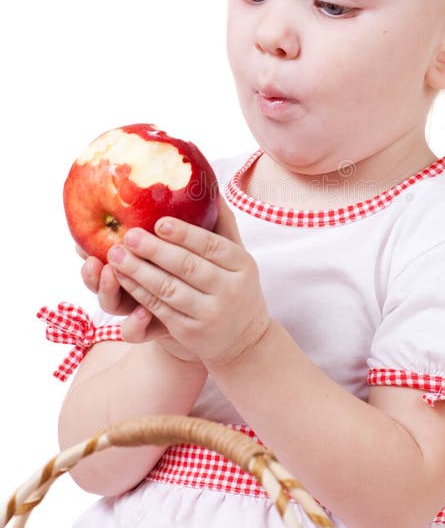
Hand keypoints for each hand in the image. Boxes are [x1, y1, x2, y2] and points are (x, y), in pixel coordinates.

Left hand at [103, 195, 272, 366]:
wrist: (244, 339)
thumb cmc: (236, 287)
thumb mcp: (239, 258)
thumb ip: (224, 226)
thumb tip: (210, 188)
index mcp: (243, 265)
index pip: (213, 246)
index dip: (185, 234)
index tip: (159, 221)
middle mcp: (230, 290)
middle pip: (188, 267)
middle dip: (155, 250)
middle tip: (129, 235)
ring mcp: (210, 314)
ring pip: (168, 289)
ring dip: (138, 271)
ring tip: (117, 254)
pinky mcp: (191, 332)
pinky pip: (159, 308)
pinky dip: (138, 291)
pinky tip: (121, 277)